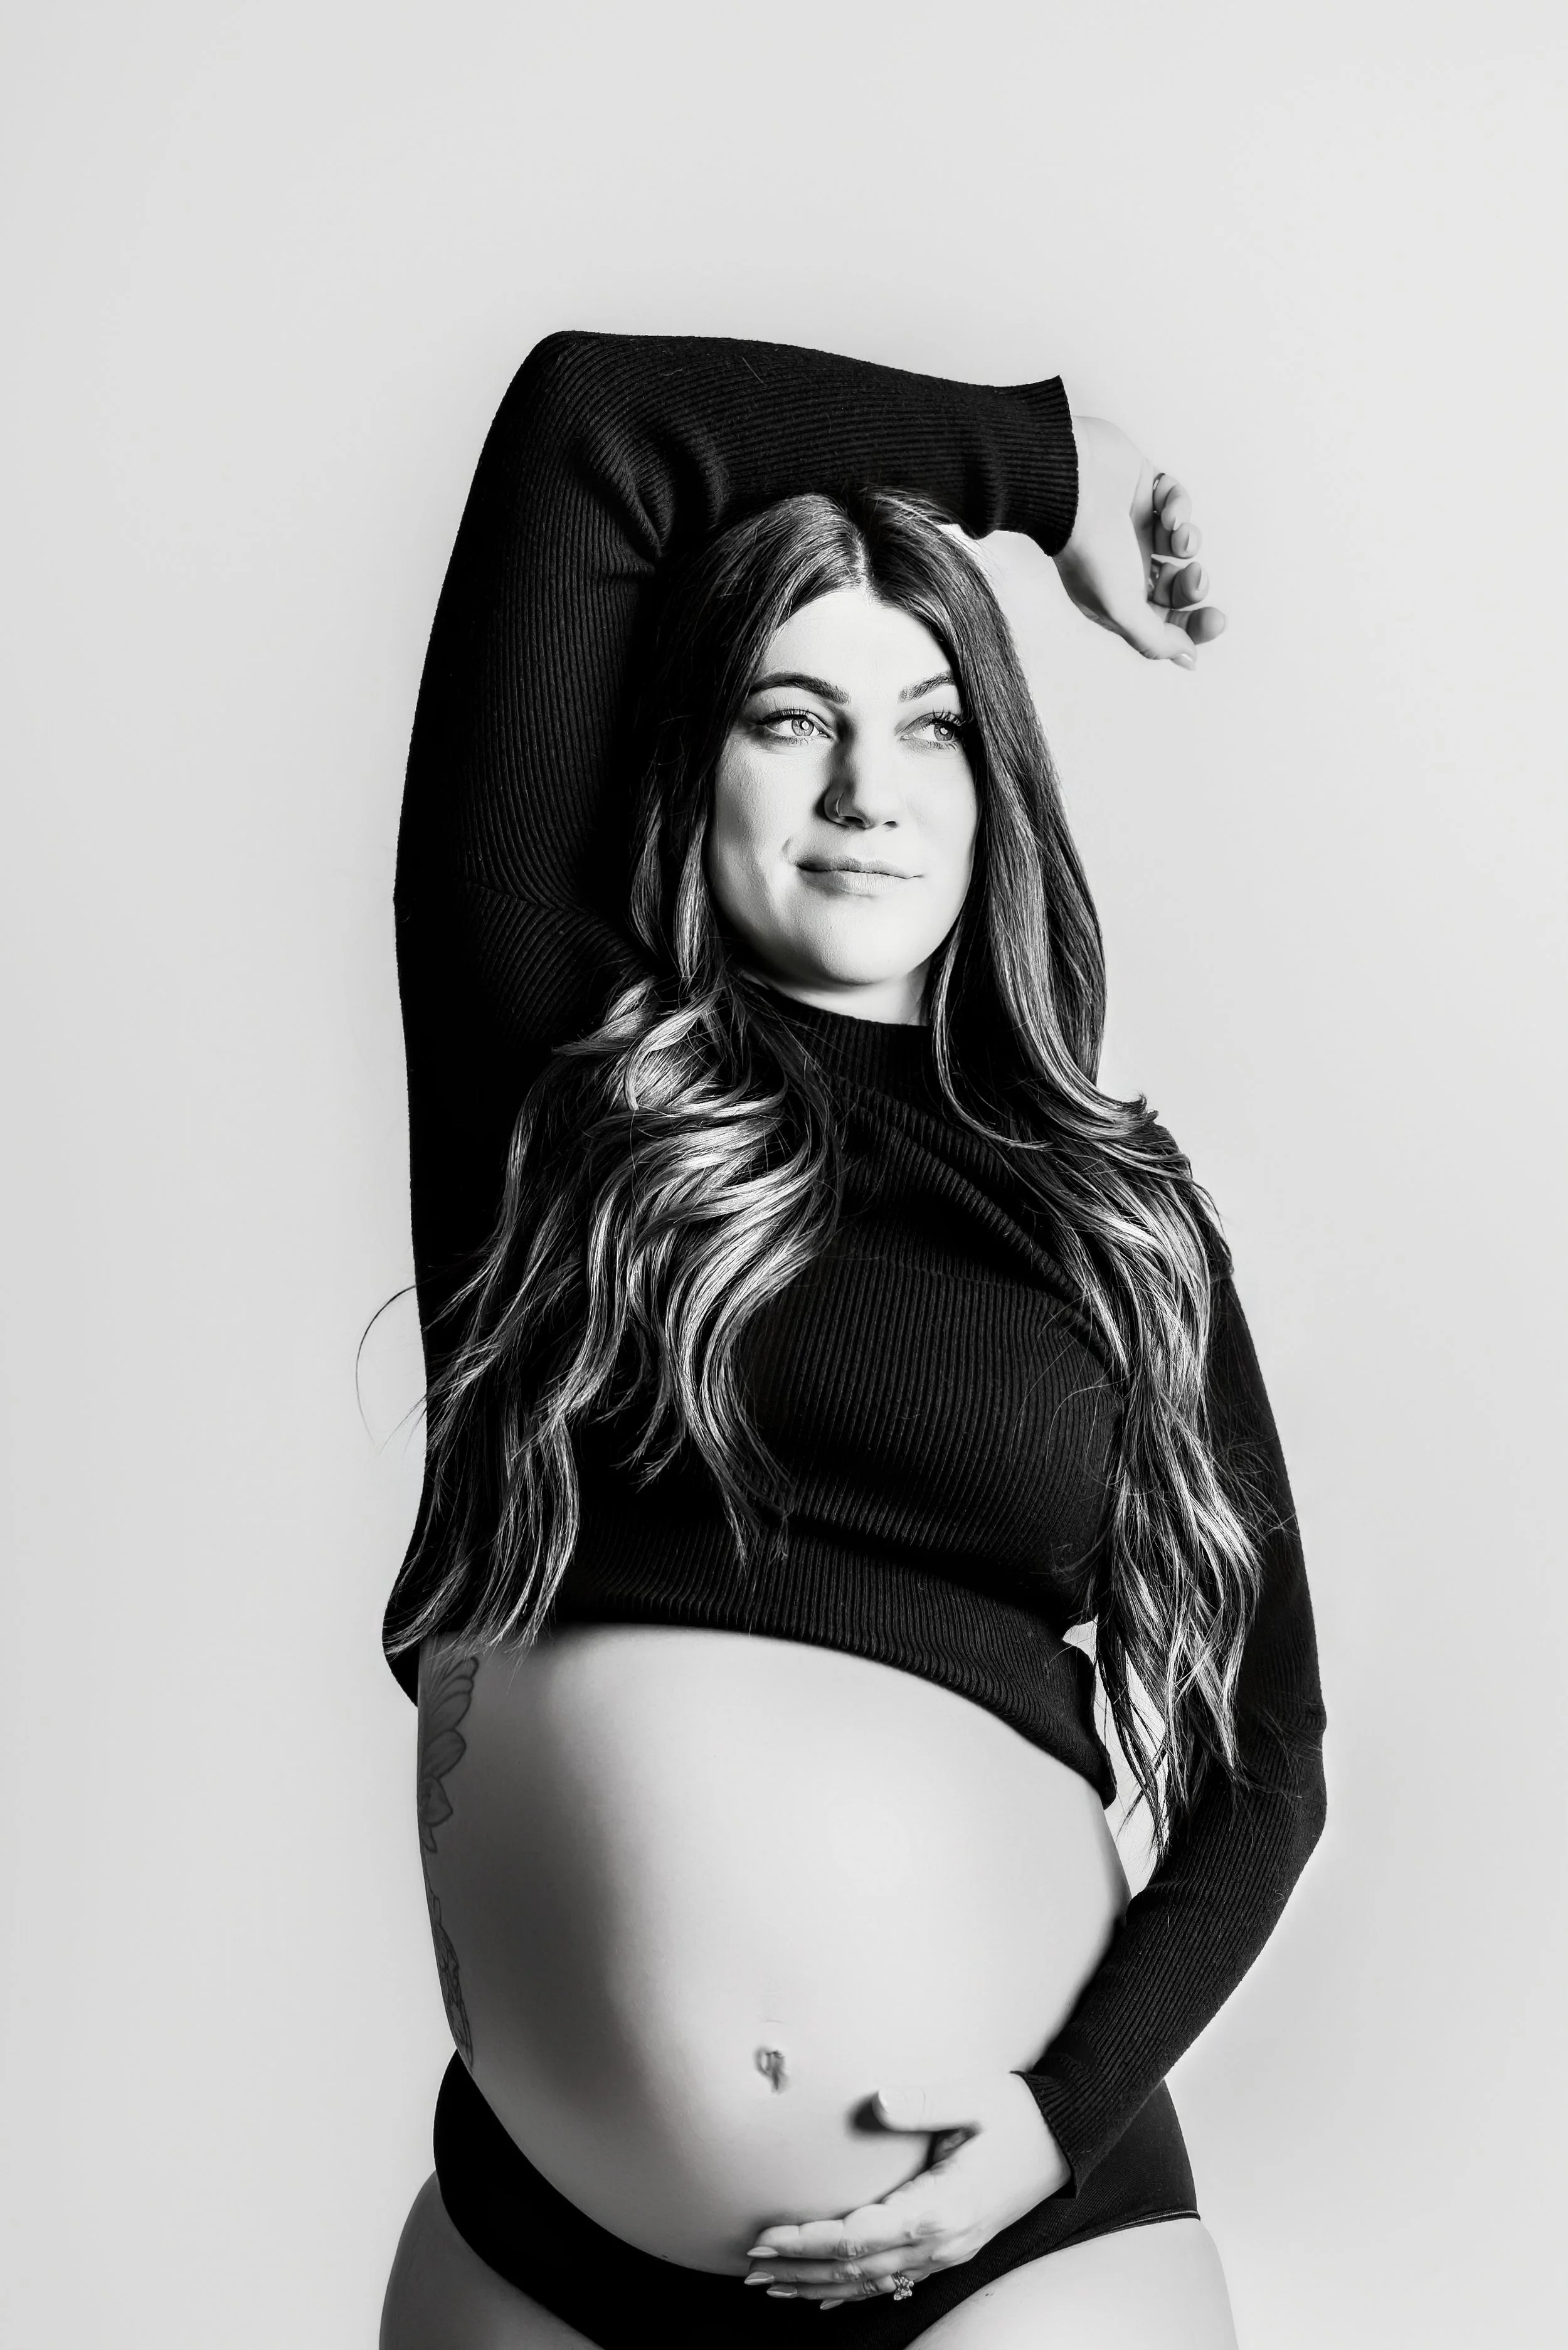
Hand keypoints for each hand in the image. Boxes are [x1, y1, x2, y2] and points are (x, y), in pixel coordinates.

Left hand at [741, 2074, 1068, 2308]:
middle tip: (753, 2267)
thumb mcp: (974, 2098)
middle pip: (858, 2268)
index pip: (860, 2234)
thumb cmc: (1019, 2114)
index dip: (810, 2241)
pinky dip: (856, 2291)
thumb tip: (877, 2100)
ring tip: (775, 2286)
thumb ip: (923, 2102)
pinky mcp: (952, 2247)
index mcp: (942, 2206)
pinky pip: (895, 2281)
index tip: (768, 2236)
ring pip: (872, 2283)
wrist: (1068, 2138)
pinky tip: (828, 2295)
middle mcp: (942, 2240)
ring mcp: (948, 2250)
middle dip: (802, 2270)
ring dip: (820, 2287)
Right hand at [1053, 415, 1226, 668]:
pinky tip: (1168, 511)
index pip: (1162, 622)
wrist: (1069, 485)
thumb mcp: (1120, 608)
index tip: (1215, 621)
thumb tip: (1188, 659)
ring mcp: (1134, 526)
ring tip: (1179, 536)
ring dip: (1188, 542)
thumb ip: (1154, 639)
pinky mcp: (1143, 489)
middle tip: (1196, 577)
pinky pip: (1175, 500)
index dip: (1192, 626)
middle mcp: (1125, 565)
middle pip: (1176, 586)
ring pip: (1179, 543)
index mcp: (1114, 598)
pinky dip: (1179, 507)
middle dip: (1193, 585)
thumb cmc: (1088, 549)